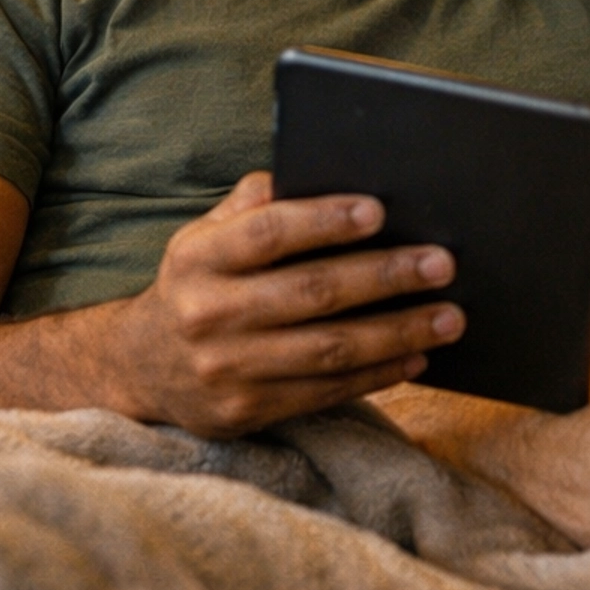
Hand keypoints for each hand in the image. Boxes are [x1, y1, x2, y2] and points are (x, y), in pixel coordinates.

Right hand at [101, 173, 463, 435]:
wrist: (140, 368)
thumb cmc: (197, 284)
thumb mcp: (204, 237)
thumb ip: (255, 206)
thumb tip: (321, 175)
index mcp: (197, 258)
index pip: (266, 233)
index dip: (323, 221)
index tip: (378, 210)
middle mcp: (207, 315)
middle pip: (310, 293)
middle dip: (384, 277)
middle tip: (442, 263)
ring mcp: (225, 370)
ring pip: (328, 350)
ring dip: (397, 333)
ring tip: (450, 316)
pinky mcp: (246, 413)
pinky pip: (326, 392)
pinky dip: (378, 375)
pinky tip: (416, 356)